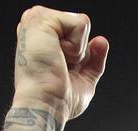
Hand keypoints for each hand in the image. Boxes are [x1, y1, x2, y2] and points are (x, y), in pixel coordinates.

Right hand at [13, 6, 109, 120]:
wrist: (46, 105)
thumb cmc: (57, 99)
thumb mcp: (83, 79)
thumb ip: (94, 59)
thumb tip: (101, 40)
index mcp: (42, 41)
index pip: (75, 35)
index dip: (79, 55)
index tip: (61, 71)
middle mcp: (37, 29)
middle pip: (80, 26)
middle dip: (80, 51)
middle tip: (60, 67)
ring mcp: (36, 21)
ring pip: (81, 22)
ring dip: (78, 50)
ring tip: (58, 62)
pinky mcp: (41, 18)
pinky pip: (80, 23)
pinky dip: (77, 46)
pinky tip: (58, 56)